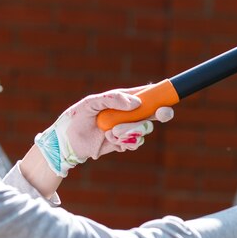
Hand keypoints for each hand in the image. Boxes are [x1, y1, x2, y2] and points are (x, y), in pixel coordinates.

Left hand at [35, 87, 173, 176]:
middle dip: (159, 114)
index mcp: (124, 99)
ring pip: (145, 130)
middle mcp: (129, 113)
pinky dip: (125, 142)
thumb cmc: (77, 118)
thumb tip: (137, 103)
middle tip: (160, 115)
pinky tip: (111, 140)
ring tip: (111, 133)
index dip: (161, 95)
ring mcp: (128, 128)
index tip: (169, 99)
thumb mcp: (92, 103)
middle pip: (154, 113)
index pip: (148, 94)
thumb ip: (113, 99)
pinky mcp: (125, 142)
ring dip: (130, 132)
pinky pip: (136, 143)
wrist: (68, 143)